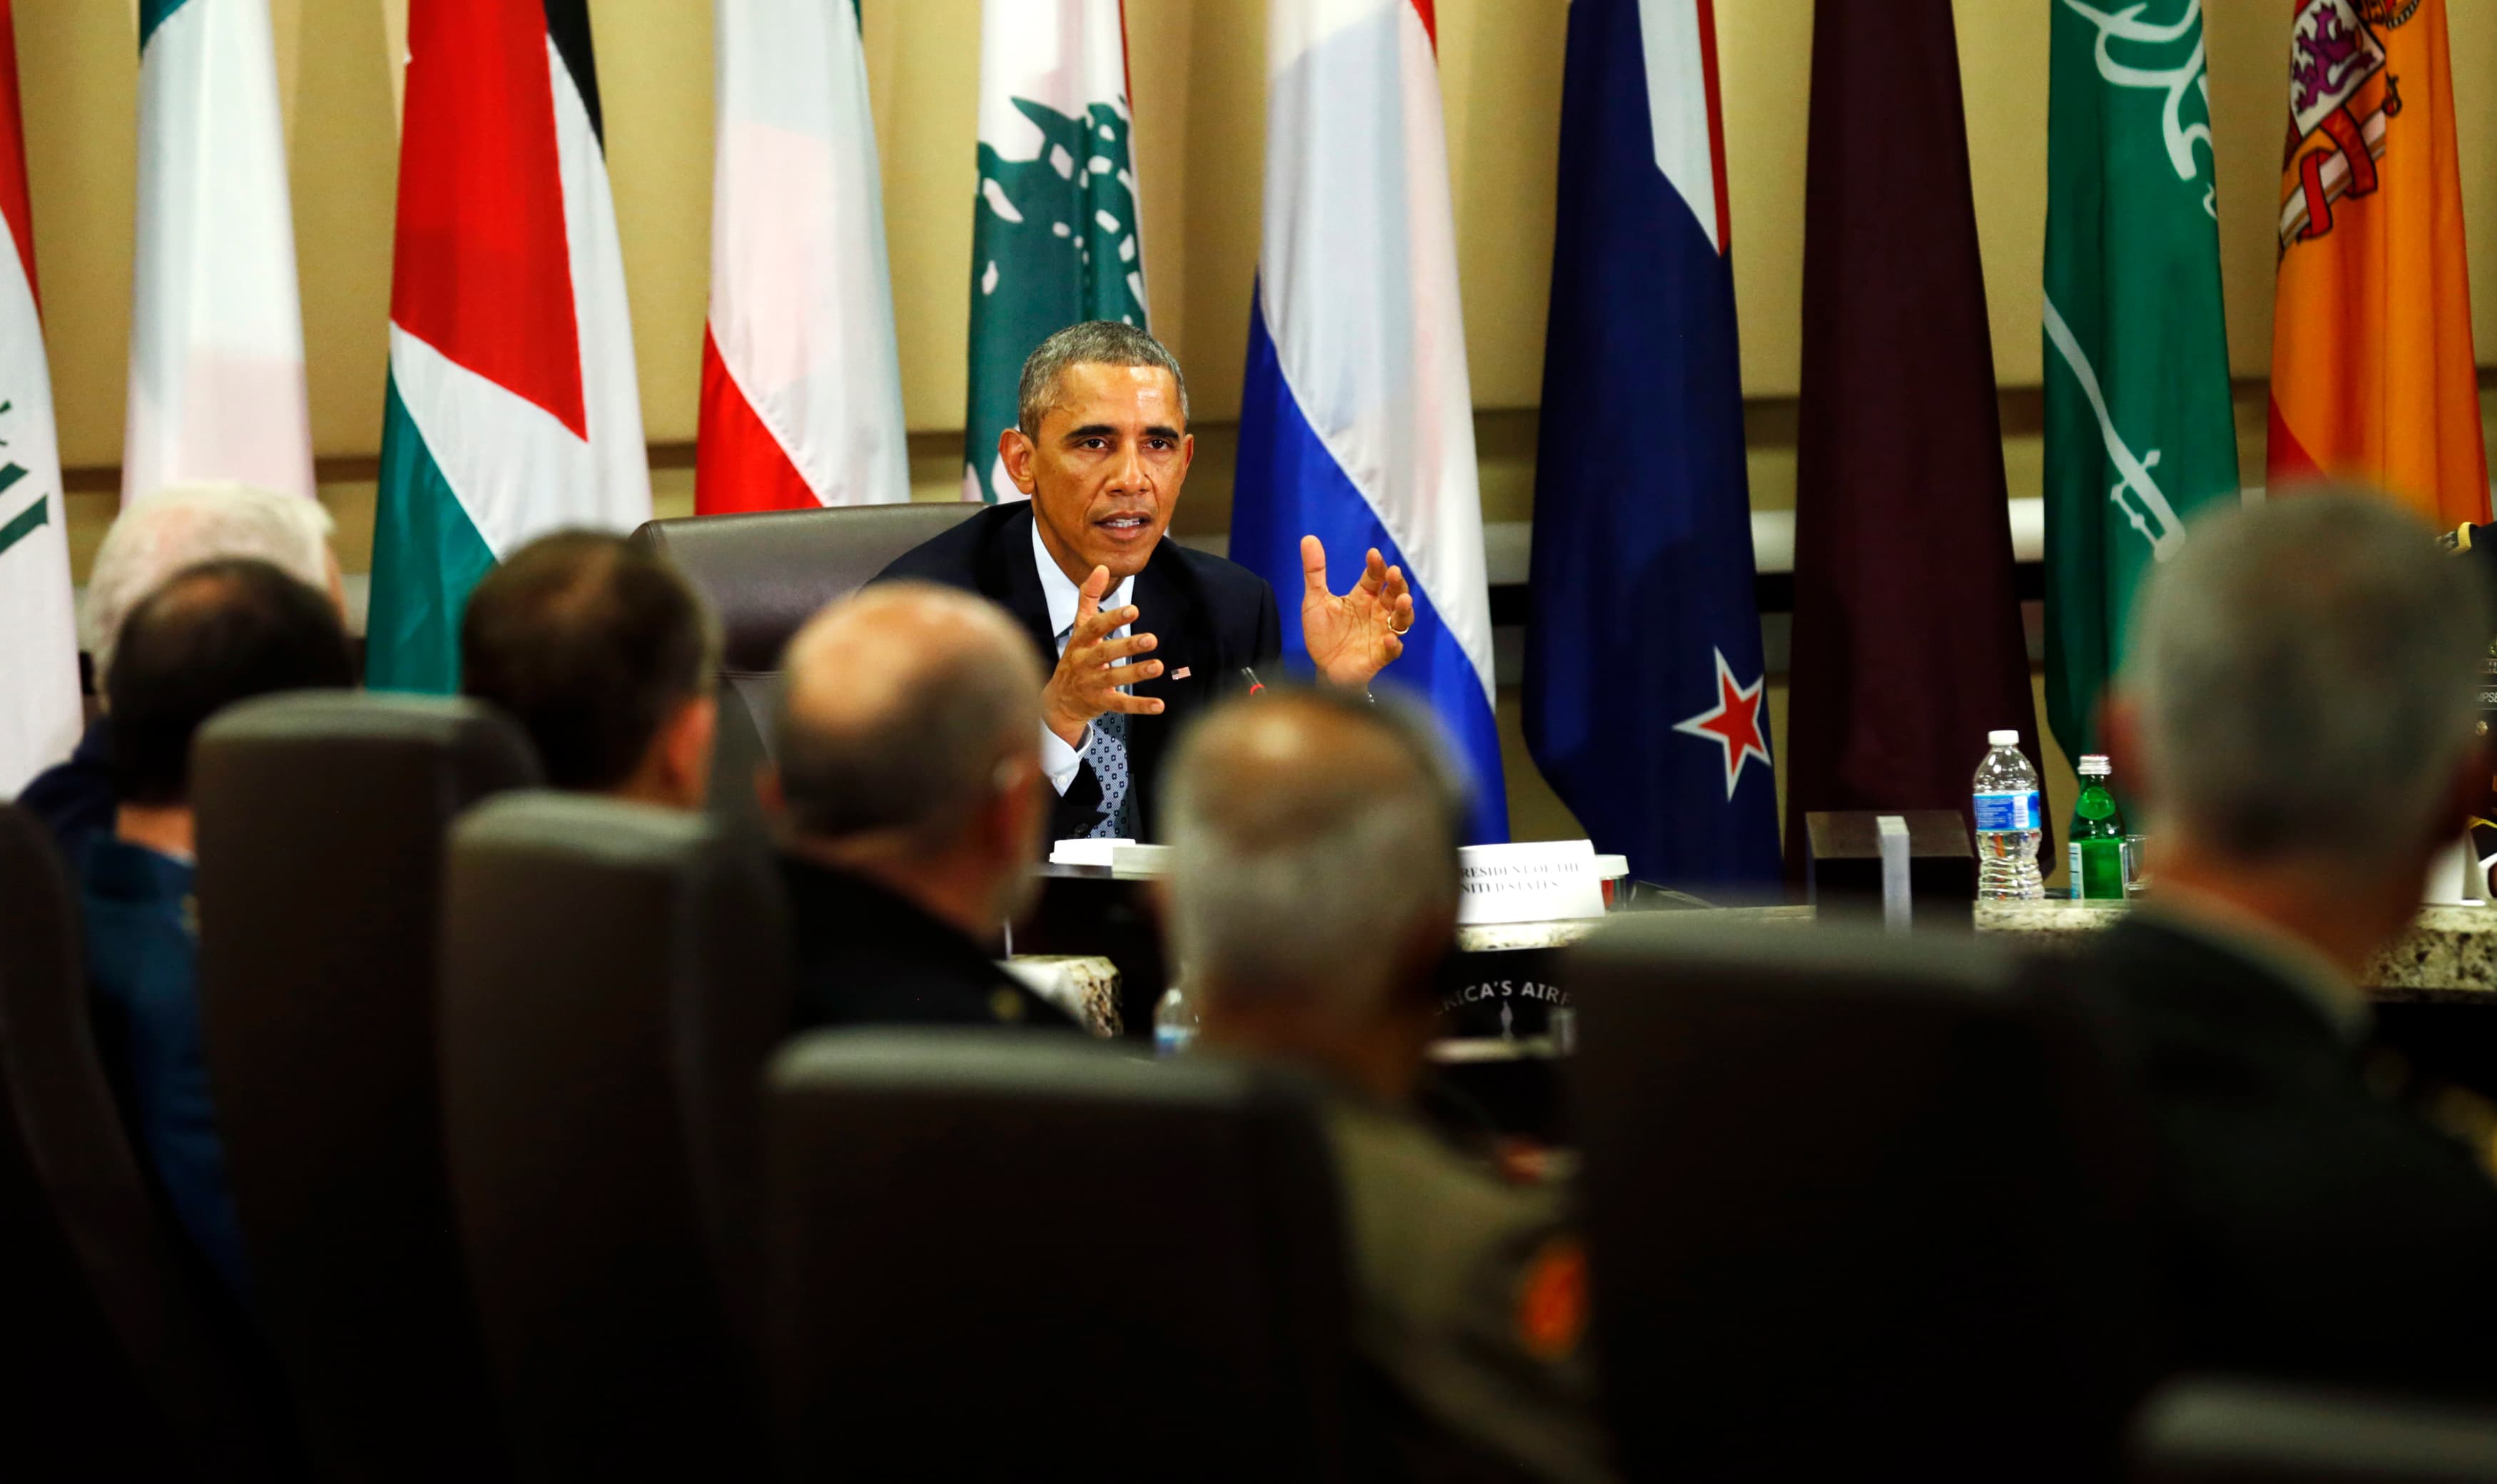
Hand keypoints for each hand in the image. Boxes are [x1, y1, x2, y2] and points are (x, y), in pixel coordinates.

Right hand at [1042, 564, 1163, 746]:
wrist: (1057, 702)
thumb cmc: (1075, 658)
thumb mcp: (1080, 628)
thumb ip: (1088, 598)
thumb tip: (1101, 567)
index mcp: (1080, 642)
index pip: (1094, 627)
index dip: (1113, 619)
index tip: (1134, 610)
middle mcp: (1083, 663)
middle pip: (1104, 653)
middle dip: (1127, 645)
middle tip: (1152, 639)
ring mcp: (1091, 685)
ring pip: (1113, 678)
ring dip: (1136, 673)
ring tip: (1157, 666)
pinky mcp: (1100, 703)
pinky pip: (1121, 705)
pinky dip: (1140, 706)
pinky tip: (1159, 704)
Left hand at [1299, 536, 1413, 686]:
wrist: (1322, 668)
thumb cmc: (1323, 634)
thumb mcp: (1315, 600)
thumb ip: (1314, 571)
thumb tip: (1308, 537)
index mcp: (1364, 597)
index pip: (1375, 577)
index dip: (1376, 565)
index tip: (1373, 554)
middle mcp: (1377, 612)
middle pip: (1395, 594)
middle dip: (1397, 583)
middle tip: (1394, 573)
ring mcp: (1381, 634)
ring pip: (1401, 620)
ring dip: (1404, 610)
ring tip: (1402, 600)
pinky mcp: (1380, 656)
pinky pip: (1392, 650)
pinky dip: (1393, 645)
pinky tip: (1389, 639)